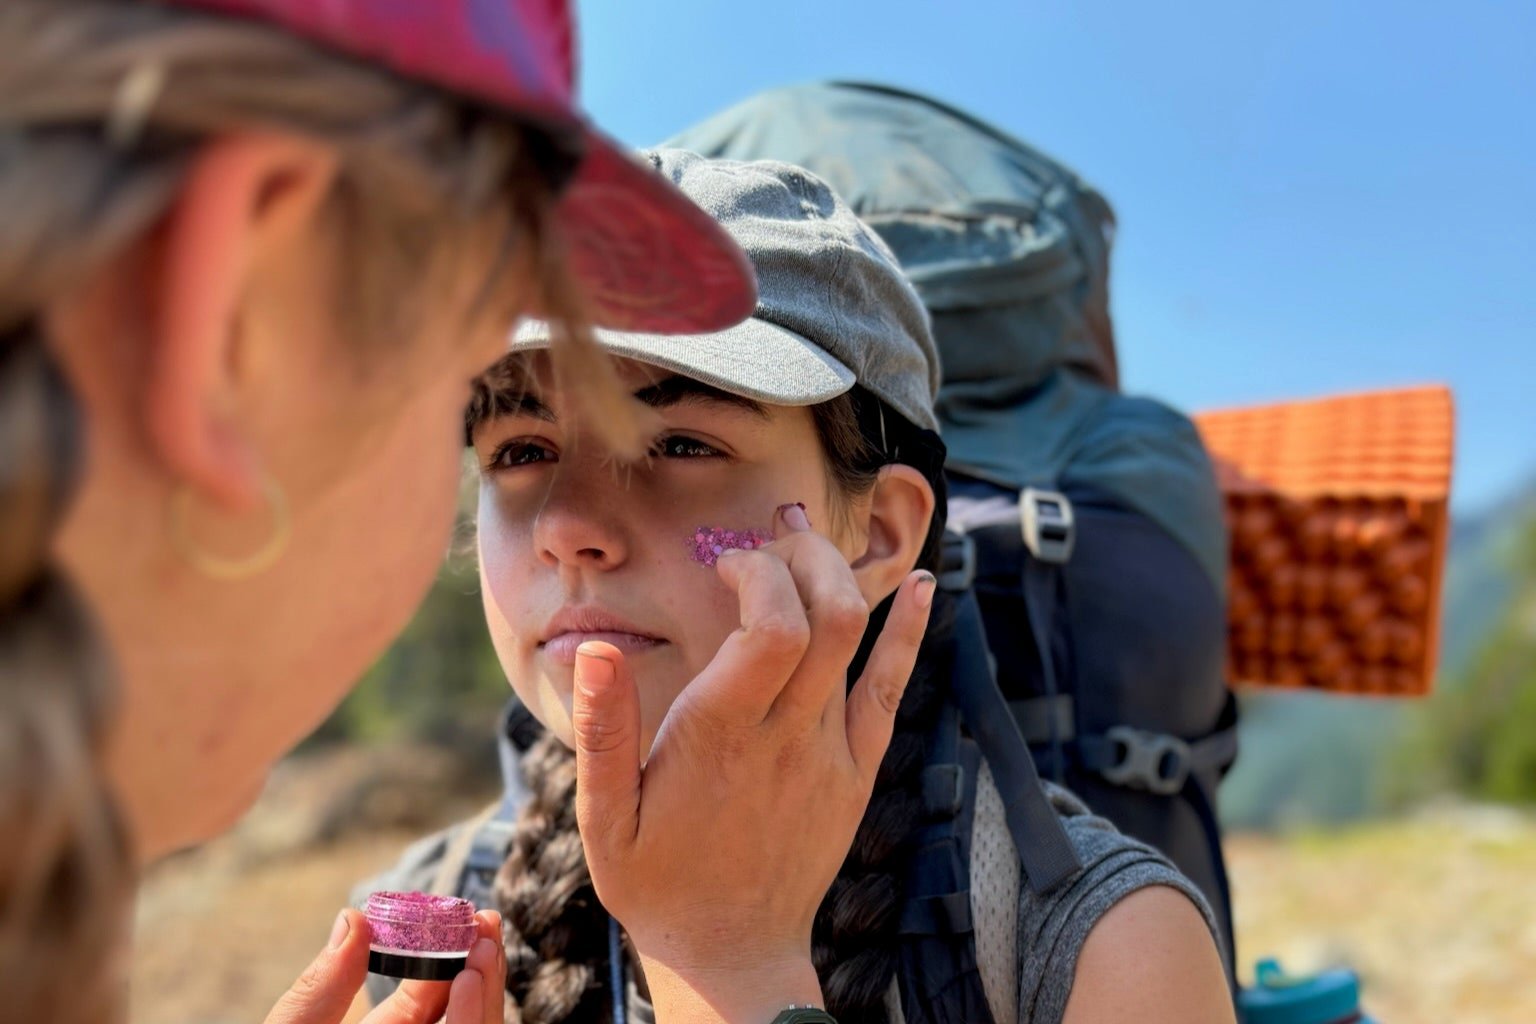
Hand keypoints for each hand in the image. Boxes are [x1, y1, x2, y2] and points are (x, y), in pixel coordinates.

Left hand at [262, 907, 504, 1023]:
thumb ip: (322, 987)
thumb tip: (354, 917)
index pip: (429, 995)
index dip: (450, 954)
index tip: (467, 917)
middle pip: (460, 1012)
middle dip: (480, 967)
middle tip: (486, 924)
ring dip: (484, 992)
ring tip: (481, 949)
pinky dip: (470, 1022)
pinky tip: (467, 985)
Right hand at [572, 504, 936, 1022]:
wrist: (733, 953)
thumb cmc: (657, 883)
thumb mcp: (605, 818)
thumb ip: (603, 732)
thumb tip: (596, 649)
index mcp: (720, 737)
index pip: (770, 625)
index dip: (758, 572)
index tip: (727, 563)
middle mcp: (786, 737)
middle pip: (826, 615)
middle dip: (805, 553)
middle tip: (774, 531)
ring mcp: (831, 752)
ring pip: (859, 642)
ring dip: (841, 575)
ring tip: (811, 536)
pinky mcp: (857, 770)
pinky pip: (892, 690)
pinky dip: (910, 635)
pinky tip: (924, 589)